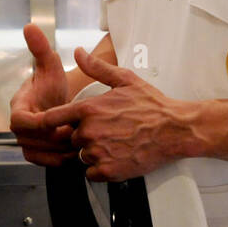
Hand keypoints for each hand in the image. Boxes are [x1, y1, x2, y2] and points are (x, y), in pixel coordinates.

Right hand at [10, 25, 75, 165]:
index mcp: (18, 107)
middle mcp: (18, 128)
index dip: (40, 123)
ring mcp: (25, 142)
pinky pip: (45, 163)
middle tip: (75, 130)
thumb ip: (40, 49)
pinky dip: (60, 159)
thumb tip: (30, 25)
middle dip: (54, 137)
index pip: (20, 121)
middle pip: (31, 140)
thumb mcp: (50, 66)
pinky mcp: (35, 154)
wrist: (58, 103)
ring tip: (77, 139)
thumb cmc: (53, 85)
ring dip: (59, 150)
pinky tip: (74, 149)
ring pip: (39, 154)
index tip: (60, 119)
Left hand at [25, 47, 193, 181]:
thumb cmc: (152, 105)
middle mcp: (89, 131)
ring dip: (94, 152)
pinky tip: (117, 156)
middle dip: (85, 135)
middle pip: (72, 138)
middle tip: (108, 130)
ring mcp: (98, 153)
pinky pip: (91, 173)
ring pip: (82, 156)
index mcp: (89, 109)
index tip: (56, 124)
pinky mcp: (108, 171)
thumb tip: (79, 53)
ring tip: (116, 143)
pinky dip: (101, 168)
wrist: (175, 130)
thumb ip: (96, 67)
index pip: (52, 118)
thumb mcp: (124, 79)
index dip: (52, 122)